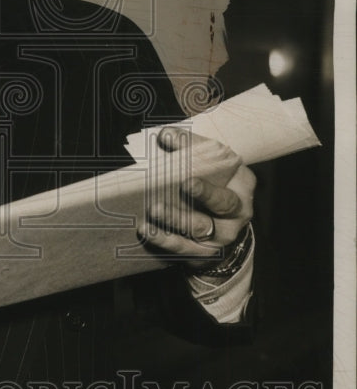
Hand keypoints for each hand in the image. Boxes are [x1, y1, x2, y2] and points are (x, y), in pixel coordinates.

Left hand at [137, 127, 255, 272]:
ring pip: (200, 227)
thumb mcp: (209, 166)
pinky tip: (147, 229)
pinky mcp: (206, 252)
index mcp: (242, 183)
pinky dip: (164, 239)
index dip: (200, 159)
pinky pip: (184, 247)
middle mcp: (238, 211)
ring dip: (175, 217)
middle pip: (223, 203)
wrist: (221, 229)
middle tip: (182, 185)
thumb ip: (190, 148)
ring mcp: (223, 234)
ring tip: (153, 208)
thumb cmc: (212, 187)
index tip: (177, 156)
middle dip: (204, 193)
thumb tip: (166, 135)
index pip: (225, 166)